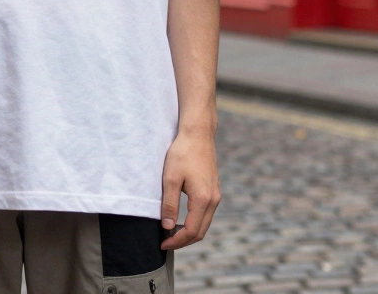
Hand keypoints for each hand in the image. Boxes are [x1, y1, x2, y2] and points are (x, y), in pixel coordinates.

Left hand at [159, 130, 220, 249]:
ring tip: (171, 233)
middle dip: (183, 241)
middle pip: (201, 231)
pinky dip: (195, 222)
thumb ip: (170, 205)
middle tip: (165, 243)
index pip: (192, 231)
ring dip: (190, 232)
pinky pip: (206, 213)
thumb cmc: (182, 153)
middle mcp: (213, 199)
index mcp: (203, 199)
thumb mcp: (170, 179)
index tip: (162, 244)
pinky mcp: (213, 189)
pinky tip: (182, 220)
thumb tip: (167, 228)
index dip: (176, 241)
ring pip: (204, 223)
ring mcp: (215, 194)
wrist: (198, 134)